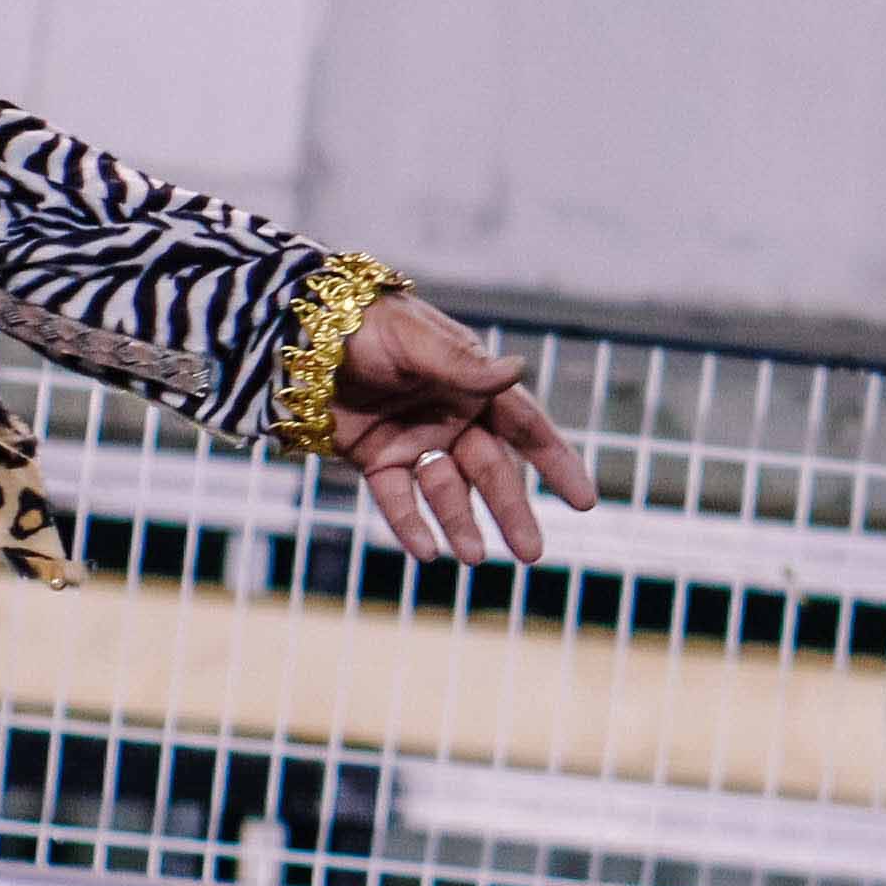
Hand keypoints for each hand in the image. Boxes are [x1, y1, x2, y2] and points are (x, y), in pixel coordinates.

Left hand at [326, 289, 600, 563]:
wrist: (300, 334)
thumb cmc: (367, 326)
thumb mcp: (416, 341)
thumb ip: (463, 365)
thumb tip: (519, 370)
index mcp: (473, 386)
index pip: (527, 429)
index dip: (557, 464)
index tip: (585, 500)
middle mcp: (451, 418)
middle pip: (490, 473)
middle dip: (512, 512)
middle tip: (532, 553)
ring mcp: (413, 441)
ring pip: (446, 492)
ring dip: (461, 525)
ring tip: (473, 559)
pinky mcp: (374, 459)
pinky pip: (396, 499)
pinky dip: (410, 526)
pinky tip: (426, 553)